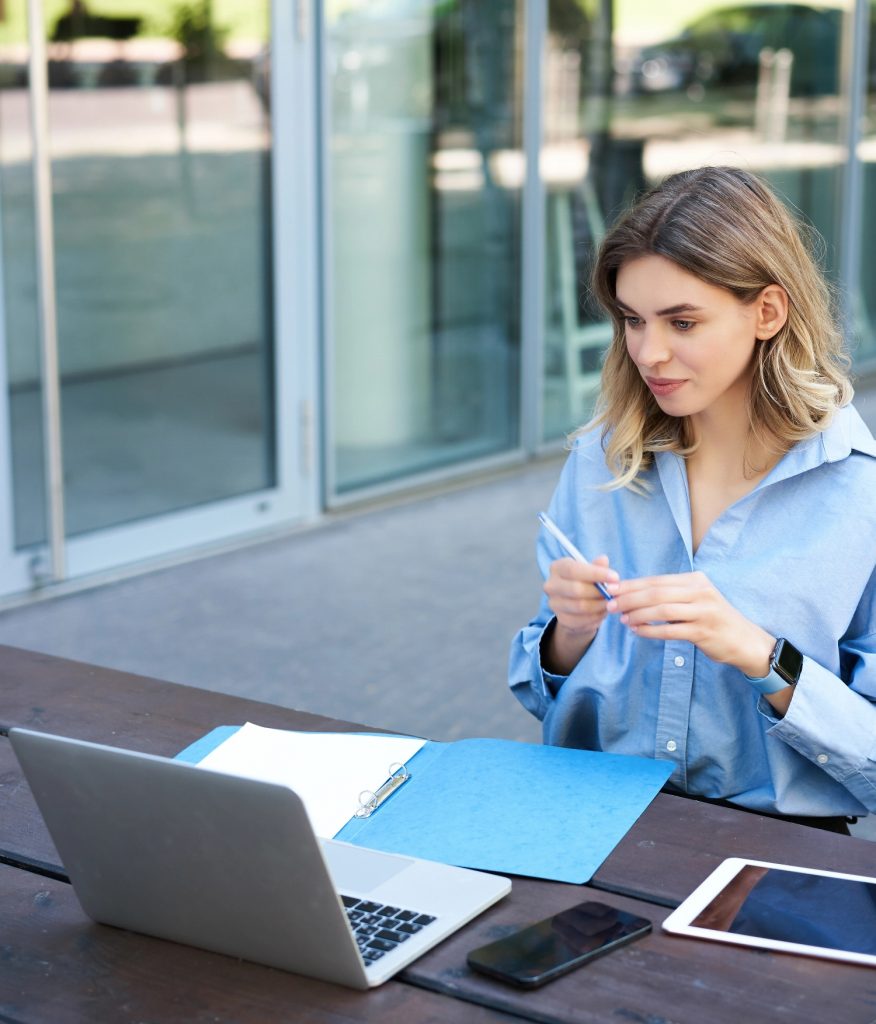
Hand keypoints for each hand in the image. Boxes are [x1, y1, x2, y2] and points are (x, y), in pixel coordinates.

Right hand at [542, 556, 618, 673]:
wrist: (577, 606)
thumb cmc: (586, 583)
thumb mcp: (592, 572)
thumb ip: (597, 566)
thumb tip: (603, 559)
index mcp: (557, 568)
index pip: (573, 569)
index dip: (595, 573)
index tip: (615, 577)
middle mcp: (551, 585)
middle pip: (576, 589)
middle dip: (599, 592)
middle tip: (614, 593)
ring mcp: (554, 604)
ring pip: (581, 606)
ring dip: (599, 605)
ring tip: (610, 602)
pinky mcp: (561, 619)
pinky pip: (582, 620)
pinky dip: (596, 617)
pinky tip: (602, 611)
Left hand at [605, 571, 774, 678]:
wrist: (745, 641)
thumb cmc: (713, 619)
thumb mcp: (696, 599)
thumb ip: (670, 595)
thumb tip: (633, 594)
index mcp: (696, 580)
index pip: (657, 580)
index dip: (632, 585)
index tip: (612, 589)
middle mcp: (700, 592)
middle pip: (656, 593)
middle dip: (630, 599)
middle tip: (611, 605)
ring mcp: (703, 612)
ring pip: (661, 610)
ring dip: (638, 615)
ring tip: (622, 620)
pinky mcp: (703, 632)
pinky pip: (670, 631)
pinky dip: (650, 631)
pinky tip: (637, 632)